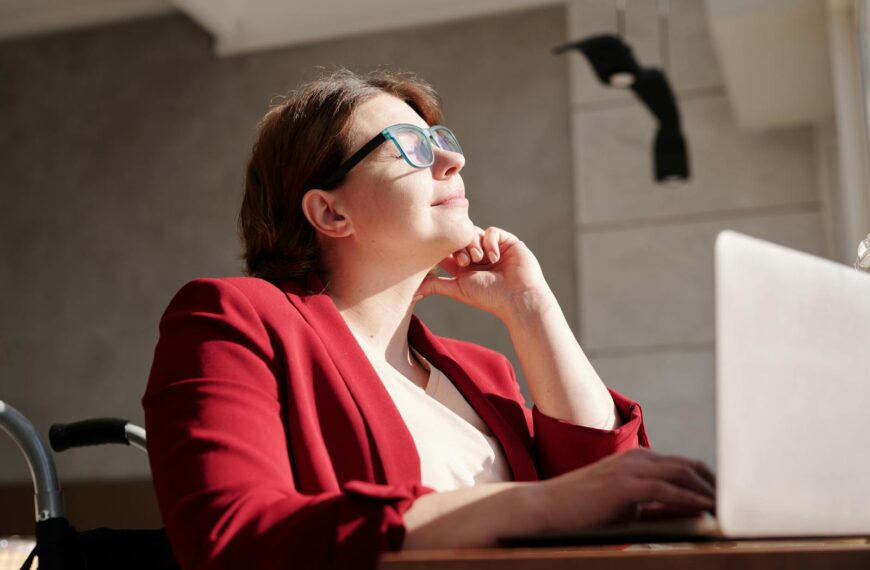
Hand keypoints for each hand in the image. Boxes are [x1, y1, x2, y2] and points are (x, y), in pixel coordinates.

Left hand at [416, 226, 551, 320]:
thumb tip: (411, 291)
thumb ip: (435, 285)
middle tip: (464, 262)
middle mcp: (478, 256)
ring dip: (473, 244)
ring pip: (473, 232)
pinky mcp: (507, 241)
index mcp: (464, 266)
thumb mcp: (457, 289)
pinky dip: (490, 243)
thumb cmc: (489, 297)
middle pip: (458, 238)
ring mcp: (492, 248)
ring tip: (479, 260)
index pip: (447, 248)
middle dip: (459, 247)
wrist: (518, 299)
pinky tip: (495, 258)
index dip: (443, 248)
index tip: (443, 257)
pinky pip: (491, 231)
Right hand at [533, 448, 715, 530]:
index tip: (731, 501)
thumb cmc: (582, 514)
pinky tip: (708, 512)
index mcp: (638, 461)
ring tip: (731, 511)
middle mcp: (637, 458)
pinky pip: (667, 490)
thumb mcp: (626, 511)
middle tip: (741, 506)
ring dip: (711, 493)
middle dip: (718, 486)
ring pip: (683, 474)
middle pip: (692, 466)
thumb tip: (691, 517)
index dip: (711, 482)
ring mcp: (630, 468)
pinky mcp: (623, 484)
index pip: (685, 467)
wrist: (542, 510)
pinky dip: (691, 500)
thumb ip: (657, 511)